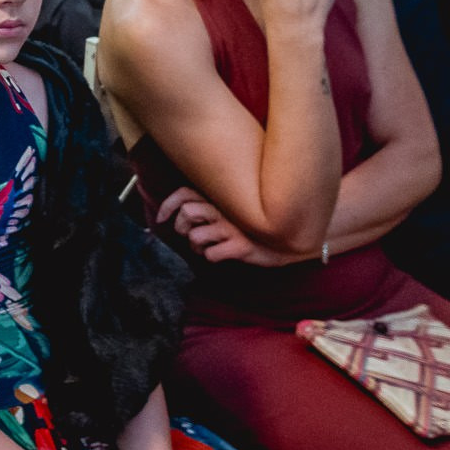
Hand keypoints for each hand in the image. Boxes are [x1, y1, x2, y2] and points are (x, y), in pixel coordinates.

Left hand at [154, 187, 304, 266]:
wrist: (288, 242)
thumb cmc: (251, 229)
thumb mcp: (227, 215)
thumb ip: (205, 210)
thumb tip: (178, 218)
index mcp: (219, 200)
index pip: (184, 193)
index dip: (168, 205)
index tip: (161, 219)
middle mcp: (224, 210)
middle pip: (186, 213)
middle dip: (182, 228)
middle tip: (192, 236)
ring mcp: (233, 227)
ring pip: (195, 235)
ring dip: (197, 245)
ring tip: (209, 246)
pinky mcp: (242, 245)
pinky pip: (211, 254)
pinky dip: (212, 257)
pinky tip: (223, 255)